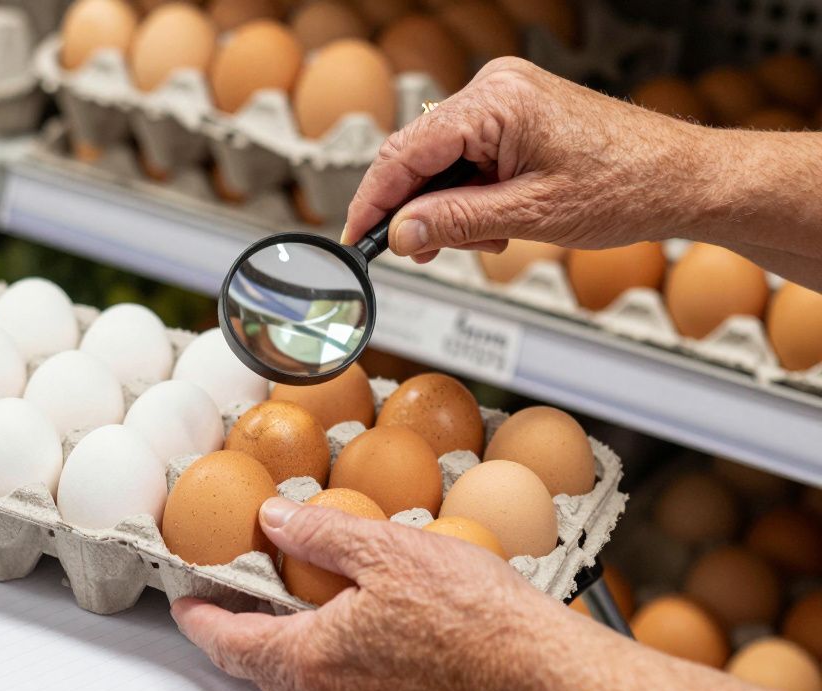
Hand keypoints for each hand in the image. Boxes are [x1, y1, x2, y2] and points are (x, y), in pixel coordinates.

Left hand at [171, 497, 572, 690]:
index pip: (228, 642)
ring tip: (298, 596)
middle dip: (242, 628)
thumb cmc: (476, 619)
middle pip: (260, 666)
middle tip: (237, 591)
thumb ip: (319, 533)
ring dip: (288, 641)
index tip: (185, 600)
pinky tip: (355, 624)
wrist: (543, 676)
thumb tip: (275, 519)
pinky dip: (328, 657)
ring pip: (301, 680)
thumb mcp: (387, 549)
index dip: (200, 617)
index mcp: (312, 662)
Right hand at [343, 57, 708, 263]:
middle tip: (425, 253)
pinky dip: (472, 192)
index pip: (406, 152)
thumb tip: (399, 233)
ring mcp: (508, 97)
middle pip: (419, 154)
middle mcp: (496, 88)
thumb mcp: (529, 217)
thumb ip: (454, 222)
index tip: (357, 237)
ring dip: (450, 205)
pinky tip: (498, 218)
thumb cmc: (626, 187)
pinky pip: (469, 154)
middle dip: (418, 209)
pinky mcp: (518, 113)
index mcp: (497, 102)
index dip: (374, 200)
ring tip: (488, 237)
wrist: (683, 178)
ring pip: (443, 159)